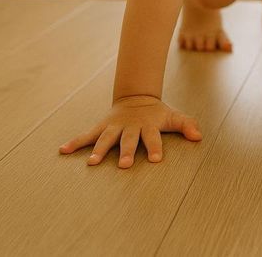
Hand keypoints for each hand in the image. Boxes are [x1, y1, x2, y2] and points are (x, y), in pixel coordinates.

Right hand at [58, 95, 201, 167]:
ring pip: (105, 139)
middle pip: (128, 140)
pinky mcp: (101, 128)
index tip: (156, 159)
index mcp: (148, 125)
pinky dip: (75, 142)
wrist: (136, 98)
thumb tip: (199, 136)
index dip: (155, 147)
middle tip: (125, 165)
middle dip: (126, 152)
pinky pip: (86, 136)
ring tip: (91, 163)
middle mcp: (130, 127)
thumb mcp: (173, 116)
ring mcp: (114, 127)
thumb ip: (186, 124)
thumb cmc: (157, 113)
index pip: (153, 137)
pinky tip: (62, 150)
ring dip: (99, 150)